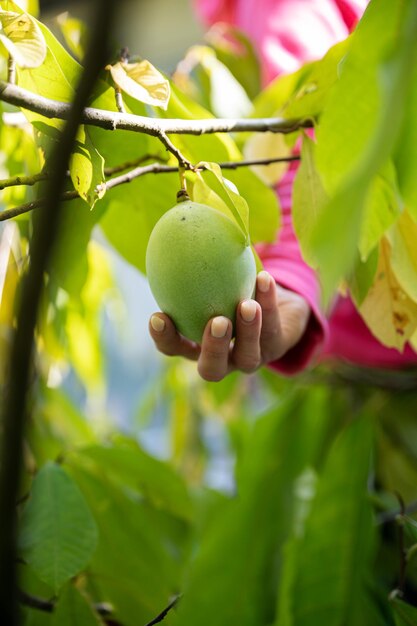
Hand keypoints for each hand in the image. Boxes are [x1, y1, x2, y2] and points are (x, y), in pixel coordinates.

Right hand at [149, 271, 310, 381]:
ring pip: (248, 357)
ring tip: (247, 305)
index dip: (164, 338)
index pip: (173, 348)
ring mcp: (250, 358)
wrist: (274, 304)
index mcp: (197, 345)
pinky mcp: (276, 348)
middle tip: (217, 321)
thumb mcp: (211, 277)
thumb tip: (177, 215)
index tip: (159, 316)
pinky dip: (268, 303)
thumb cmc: (230, 286)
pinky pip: (273, 328)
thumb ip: (193, 260)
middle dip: (213, 348)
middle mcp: (223, 358)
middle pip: (211, 369)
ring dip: (248, 331)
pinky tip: (264, 279)